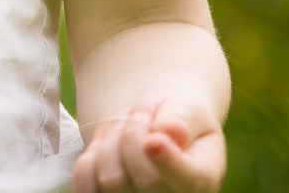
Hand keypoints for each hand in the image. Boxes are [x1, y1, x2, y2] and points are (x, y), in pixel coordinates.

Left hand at [73, 96, 224, 191]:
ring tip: (125, 131)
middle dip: (134, 135)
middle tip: (140, 117)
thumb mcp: (187, 108)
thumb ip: (182, 118)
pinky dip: (91, 155)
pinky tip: (109, 148)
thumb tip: (170, 132)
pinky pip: (85, 181)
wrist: (150, 128)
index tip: (154, 140)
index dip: (170, 162)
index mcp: (203, 179)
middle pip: (145, 180)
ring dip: (111, 143)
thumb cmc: (174, 118)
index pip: (190, 180)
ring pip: (111, 181)